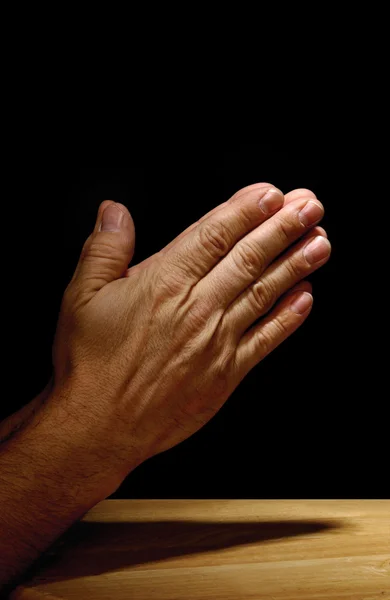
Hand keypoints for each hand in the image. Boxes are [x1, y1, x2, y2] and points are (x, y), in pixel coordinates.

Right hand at [52, 184, 330, 488]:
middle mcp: (198, 308)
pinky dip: (288, 318)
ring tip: (321, 242)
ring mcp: (216, 342)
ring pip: (264, 294)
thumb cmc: (91, 362)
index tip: (273, 194)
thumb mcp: (81, 295)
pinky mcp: (225, 374)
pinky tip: (306, 298)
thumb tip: (115, 211)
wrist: (99, 426)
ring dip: (296, 265)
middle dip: (284, 228)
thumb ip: (104, 249)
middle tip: (312, 206)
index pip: (215, 235)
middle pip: (249, 259)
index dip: (247, 211)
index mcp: (164, 283)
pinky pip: (265, 340)